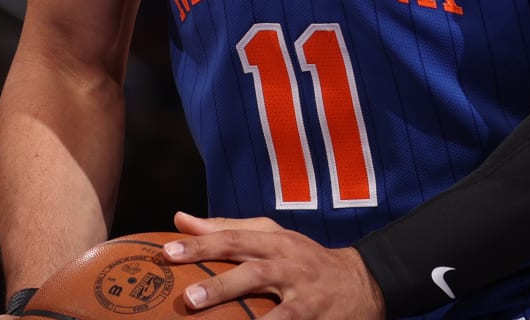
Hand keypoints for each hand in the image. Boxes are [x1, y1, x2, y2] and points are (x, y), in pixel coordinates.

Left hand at [163, 211, 385, 319]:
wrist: (363, 281)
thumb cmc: (305, 259)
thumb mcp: (272, 237)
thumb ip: (227, 228)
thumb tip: (179, 219)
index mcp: (274, 240)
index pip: (233, 237)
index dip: (200, 243)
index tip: (167, 251)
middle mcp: (289, 261)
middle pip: (251, 266)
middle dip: (218, 280)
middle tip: (187, 296)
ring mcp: (304, 291)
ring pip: (273, 301)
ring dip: (244, 308)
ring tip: (212, 314)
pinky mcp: (317, 316)